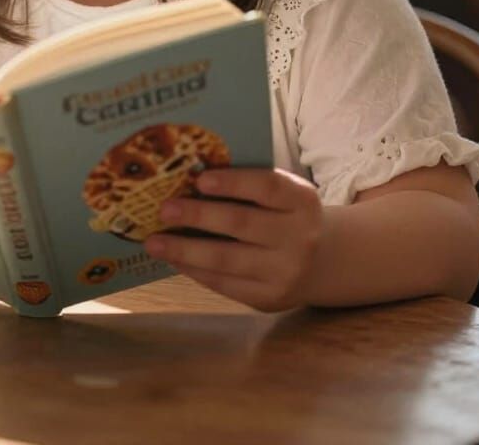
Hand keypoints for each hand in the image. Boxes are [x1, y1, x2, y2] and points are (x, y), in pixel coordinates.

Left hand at [144, 167, 321, 311]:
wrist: (323, 262)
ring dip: (185, 250)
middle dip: (198, 215)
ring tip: (154, 241)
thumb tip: (187, 179)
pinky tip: (174, 259)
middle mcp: (300, 237)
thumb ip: (248, 185)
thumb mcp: (282, 195)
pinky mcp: (269, 299)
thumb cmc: (286, 216)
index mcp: (302, 200)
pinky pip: (225, 284)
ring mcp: (286, 272)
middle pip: (241, 223)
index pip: (267, 187)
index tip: (200, 178)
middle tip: (164, 209)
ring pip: (227, 259)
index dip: (233, 182)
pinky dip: (195, 271)